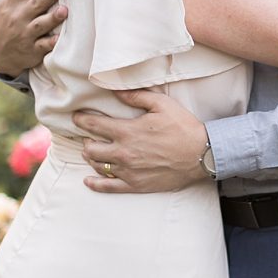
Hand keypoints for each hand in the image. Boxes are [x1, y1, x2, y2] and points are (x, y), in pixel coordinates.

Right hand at [0, 0, 66, 77]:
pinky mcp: (33, 49)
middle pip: (36, 3)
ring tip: (64, 10)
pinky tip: (61, 38)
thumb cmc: (6, 14)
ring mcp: (26, 33)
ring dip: (52, 18)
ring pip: (41, 24)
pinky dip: (51, 43)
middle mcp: (19, 15)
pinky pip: (43, 46)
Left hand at [76, 91, 210, 192]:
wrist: (202, 154)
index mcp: (127, 131)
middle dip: (87, 140)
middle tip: (89, 136)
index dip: (81, 119)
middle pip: (90, 148)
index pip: (93, 125)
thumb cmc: (184, 127)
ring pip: (97, 166)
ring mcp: (127, 170)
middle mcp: (122, 152)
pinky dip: (94, 184)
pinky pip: (108, 186)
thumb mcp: (163, 104)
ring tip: (93, 152)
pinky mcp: (135, 184)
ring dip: (91, 158)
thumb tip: (116, 91)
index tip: (76, 116)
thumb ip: (137, 96)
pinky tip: (88, 180)